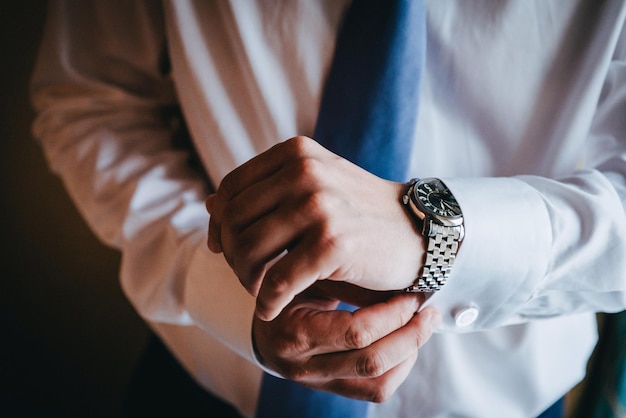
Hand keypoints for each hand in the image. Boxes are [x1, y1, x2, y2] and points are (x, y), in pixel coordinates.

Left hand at [206, 136, 423, 319]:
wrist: (417, 232)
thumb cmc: (359, 214)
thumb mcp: (314, 187)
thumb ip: (265, 192)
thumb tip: (209, 205)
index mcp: (296, 153)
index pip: (230, 190)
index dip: (219, 224)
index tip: (223, 249)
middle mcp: (304, 172)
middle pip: (233, 222)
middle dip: (231, 256)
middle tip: (247, 277)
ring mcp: (318, 206)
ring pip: (248, 251)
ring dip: (247, 280)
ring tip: (261, 292)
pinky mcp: (331, 243)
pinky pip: (278, 281)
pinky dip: (268, 301)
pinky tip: (272, 310)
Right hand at [252, 282, 439, 401]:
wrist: (266, 324)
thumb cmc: (288, 290)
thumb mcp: (308, 277)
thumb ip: (344, 281)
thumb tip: (396, 282)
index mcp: (292, 333)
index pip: (355, 332)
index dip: (391, 314)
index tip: (410, 295)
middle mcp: (303, 366)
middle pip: (371, 362)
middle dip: (409, 335)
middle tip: (427, 311)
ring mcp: (318, 383)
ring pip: (377, 383)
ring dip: (409, 353)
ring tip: (423, 326)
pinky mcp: (332, 390)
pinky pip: (375, 391)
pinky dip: (400, 368)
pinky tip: (407, 344)